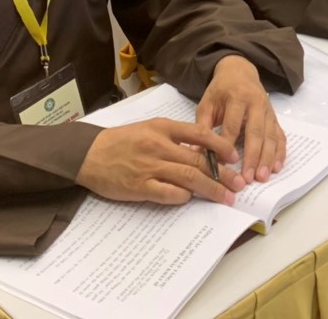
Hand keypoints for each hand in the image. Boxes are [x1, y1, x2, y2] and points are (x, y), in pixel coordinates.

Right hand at [75, 118, 245, 205]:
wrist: (88, 153)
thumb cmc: (121, 141)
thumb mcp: (149, 129)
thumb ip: (174, 138)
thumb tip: (202, 152)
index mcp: (162, 127)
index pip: (199, 134)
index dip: (220, 146)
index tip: (234, 156)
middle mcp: (158, 145)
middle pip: (198, 160)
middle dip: (223, 174)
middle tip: (239, 184)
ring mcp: (149, 166)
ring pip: (188, 177)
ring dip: (210, 188)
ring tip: (226, 197)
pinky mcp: (139, 186)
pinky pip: (168, 193)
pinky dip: (182, 196)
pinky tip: (190, 199)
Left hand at [197, 55, 285, 183]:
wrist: (240, 71)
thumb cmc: (220, 91)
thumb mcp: (207, 103)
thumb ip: (202, 127)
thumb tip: (195, 155)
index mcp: (236, 97)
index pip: (232, 125)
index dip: (227, 145)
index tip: (222, 165)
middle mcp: (256, 103)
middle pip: (256, 132)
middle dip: (252, 156)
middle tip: (248, 178)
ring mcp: (268, 111)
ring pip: (270, 136)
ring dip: (268, 158)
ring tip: (262, 177)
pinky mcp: (275, 117)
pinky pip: (280, 135)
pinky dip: (280, 152)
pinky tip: (276, 167)